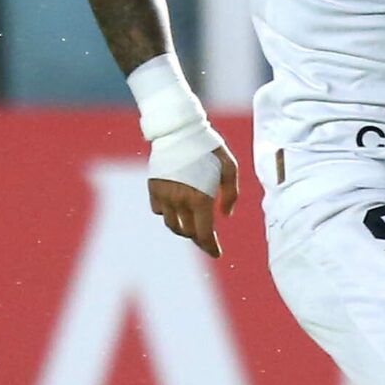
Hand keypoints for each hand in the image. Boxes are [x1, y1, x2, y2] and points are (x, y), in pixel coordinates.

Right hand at [149, 142, 239, 256]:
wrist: (178, 130)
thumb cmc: (208, 148)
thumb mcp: (229, 167)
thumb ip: (230, 194)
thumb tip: (225, 215)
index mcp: (200, 198)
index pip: (203, 234)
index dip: (210, 247)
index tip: (216, 253)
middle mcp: (180, 201)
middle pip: (188, 232)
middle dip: (198, 237)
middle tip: (206, 236)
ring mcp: (164, 196)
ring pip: (172, 224)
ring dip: (183, 227)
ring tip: (191, 222)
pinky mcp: (153, 189)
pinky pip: (159, 211)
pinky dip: (169, 213)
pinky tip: (177, 207)